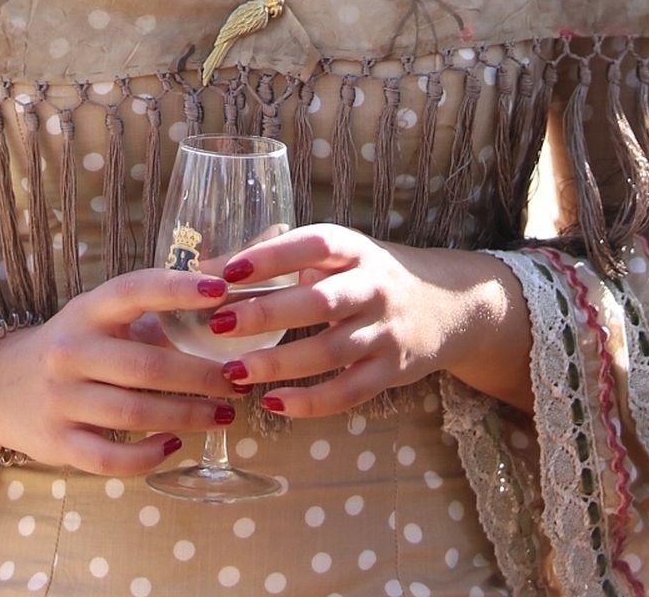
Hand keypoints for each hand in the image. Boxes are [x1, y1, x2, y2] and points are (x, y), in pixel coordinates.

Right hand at [0, 268, 239, 476]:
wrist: (1, 386)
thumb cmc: (75, 345)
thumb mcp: (104, 316)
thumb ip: (159, 305)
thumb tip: (232, 280)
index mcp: (87, 310)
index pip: (133, 290)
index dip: (177, 287)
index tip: (222, 289)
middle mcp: (70, 351)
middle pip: (145, 366)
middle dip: (201, 376)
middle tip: (239, 380)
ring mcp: (61, 399)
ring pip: (133, 413)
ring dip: (187, 415)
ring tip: (223, 414)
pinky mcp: (58, 443)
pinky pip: (110, 457)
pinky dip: (147, 456)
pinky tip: (175, 444)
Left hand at [204, 224, 528, 417]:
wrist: (444, 305)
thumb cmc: (365, 275)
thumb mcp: (332, 256)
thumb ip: (276, 262)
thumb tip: (204, 270)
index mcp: (354, 248)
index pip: (312, 245)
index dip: (271, 256)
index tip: (227, 271)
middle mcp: (373, 287)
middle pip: (318, 302)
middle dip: (266, 314)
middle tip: (219, 325)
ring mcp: (385, 332)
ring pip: (329, 352)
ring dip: (280, 363)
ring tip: (236, 372)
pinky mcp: (390, 372)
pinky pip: (348, 392)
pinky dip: (310, 402)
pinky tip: (274, 403)